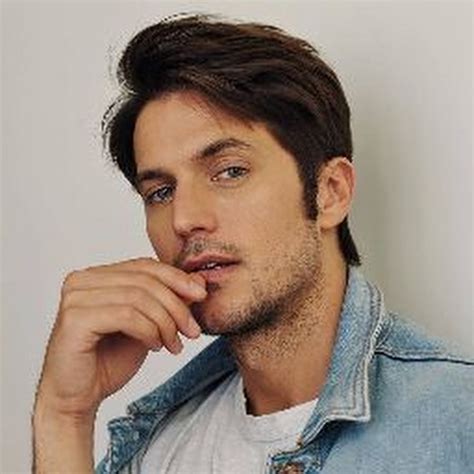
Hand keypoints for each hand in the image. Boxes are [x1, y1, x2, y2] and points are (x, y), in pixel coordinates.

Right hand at [34, 257, 206, 417]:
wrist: (79, 398)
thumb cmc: (108, 360)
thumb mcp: (149, 325)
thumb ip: (169, 301)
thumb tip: (199, 281)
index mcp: (97, 276)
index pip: (145, 266)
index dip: (177, 278)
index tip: (201, 296)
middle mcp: (82, 280)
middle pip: (144, 280)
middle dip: (176, 305)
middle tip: (192, 330)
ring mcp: (76, 298)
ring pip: (138, 297)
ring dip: (165, 322)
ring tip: (174, 344)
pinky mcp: (75, 319)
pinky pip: (126, 315)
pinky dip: (148, 331)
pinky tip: (155, 347)